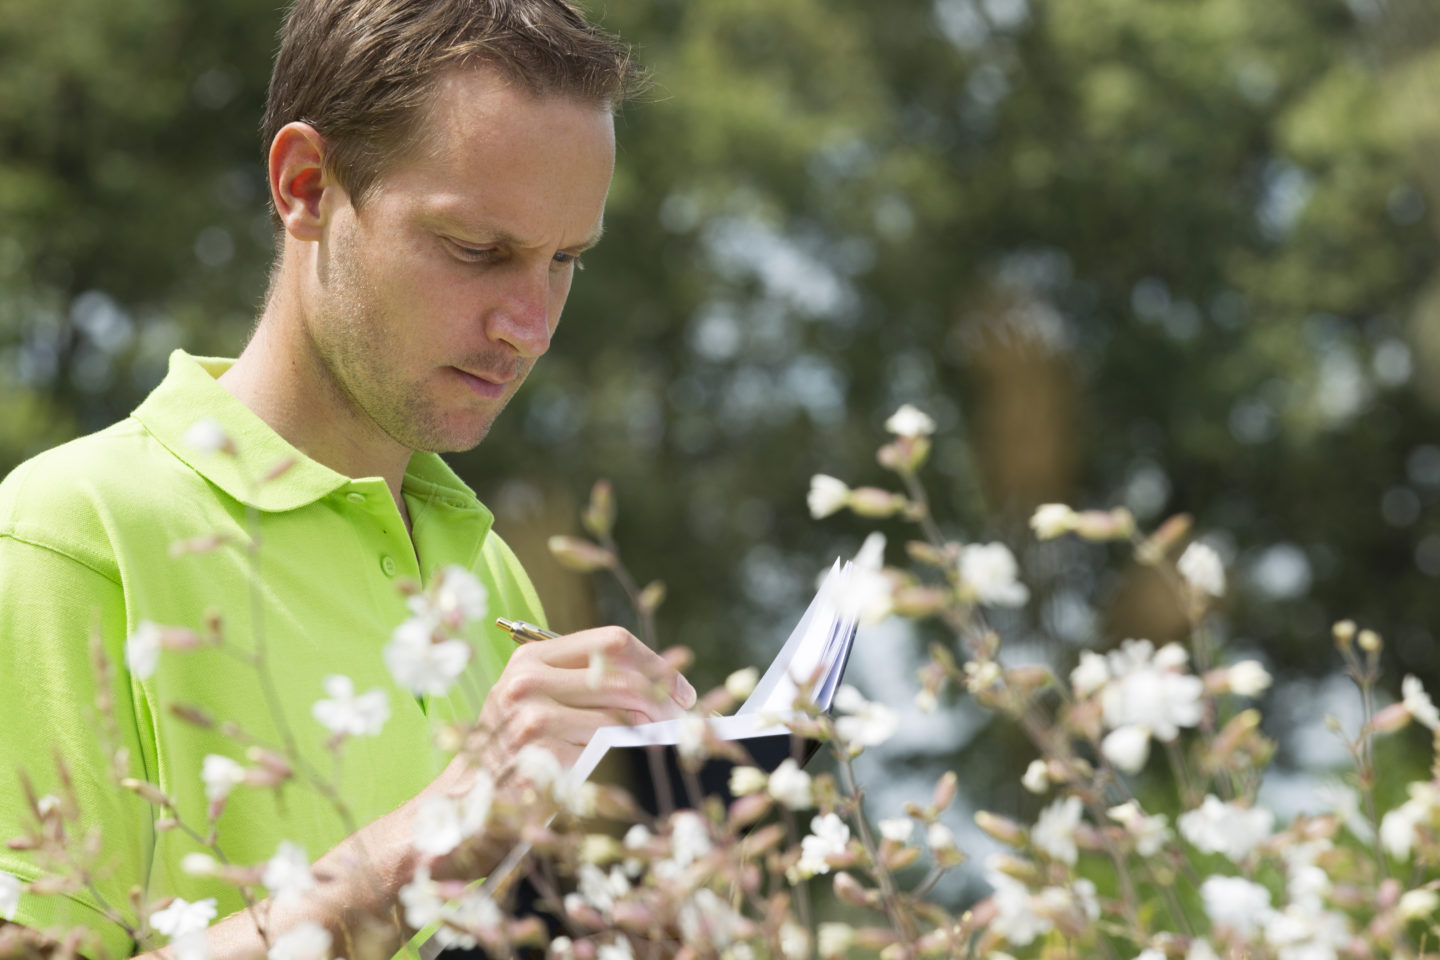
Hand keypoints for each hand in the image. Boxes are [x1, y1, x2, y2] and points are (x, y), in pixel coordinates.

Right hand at [477, 625, 697, 773]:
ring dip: (651, 726)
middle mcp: (527, 679)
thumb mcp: (540, 705)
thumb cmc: (513, 755)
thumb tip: (661, 687)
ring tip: (665, 737)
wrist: (462, 806)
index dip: (655, 662)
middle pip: (621, 674)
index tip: (680, 687)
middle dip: (663, 696)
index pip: (611, 641)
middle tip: (686, 716)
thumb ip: (587, 688)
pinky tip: (631, 757)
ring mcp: (531, 716)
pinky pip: (602, 746)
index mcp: (531, 657)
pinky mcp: (540, 754)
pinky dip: (623, 751)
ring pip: (618, 711)